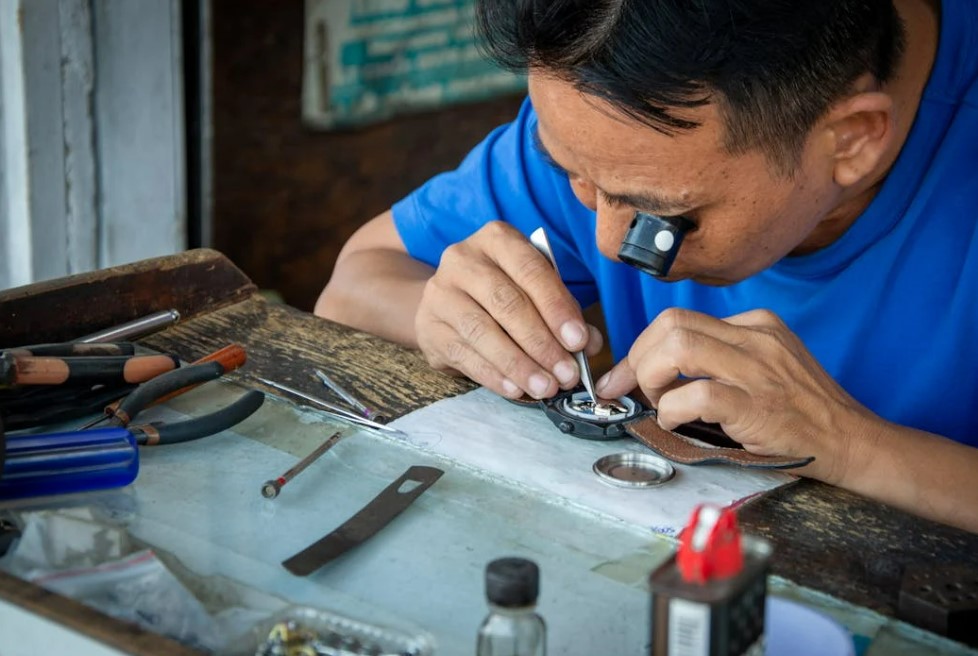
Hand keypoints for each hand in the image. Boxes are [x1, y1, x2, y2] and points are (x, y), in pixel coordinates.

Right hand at [415, 222, 602, 398]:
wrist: (446, 301)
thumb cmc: (501, 292)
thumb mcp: (534, 289)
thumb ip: (563, 312)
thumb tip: (588, 344)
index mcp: (497, 239)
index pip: (532, 271)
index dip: (557, 308)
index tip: (579, 341)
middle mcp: (463, 259)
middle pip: (507, 303)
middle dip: (541, 342)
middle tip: (566, 373)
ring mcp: (441, 293)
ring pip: (483, 331)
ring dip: (519, 364)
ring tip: (545, 387)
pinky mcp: (428, 327)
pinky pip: (464, 355)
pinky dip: (493, 375)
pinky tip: (515, 389)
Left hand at [595, 308, 877, 483]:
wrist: (853, 441)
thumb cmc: (802, 411)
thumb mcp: (767, 365)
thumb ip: (720, 359)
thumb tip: (656, 371)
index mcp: (755, 324)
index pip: (678, 319)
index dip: (642, 347)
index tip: (628, 374)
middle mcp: (755, 338)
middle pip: (670, 324)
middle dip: (636, 358)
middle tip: (630, 390)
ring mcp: (758, 369)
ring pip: (678, 348)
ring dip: (651, 378)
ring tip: (658, 403)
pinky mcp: (758, 405)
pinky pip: (698, 394)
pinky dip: (673, 409)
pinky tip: (676, 422)